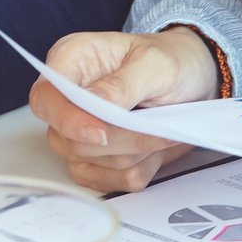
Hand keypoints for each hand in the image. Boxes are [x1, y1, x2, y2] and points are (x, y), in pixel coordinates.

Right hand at [28, 27, 221, 193]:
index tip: (102, 134)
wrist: (194, 80)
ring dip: (134, 154)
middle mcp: (67, 97)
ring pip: (88, 163)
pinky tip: (154, 148)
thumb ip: (123, 84)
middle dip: (120, 141)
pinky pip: (108, 181)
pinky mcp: (93, 160)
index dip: (67, 120)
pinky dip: (138, 170)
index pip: (46, 97)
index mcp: (71, 60)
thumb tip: (96, 105)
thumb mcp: (157, 64)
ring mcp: (76, 132)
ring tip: (162, 132)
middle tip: (160, 128)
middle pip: (67, 139)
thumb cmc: (172, 60)